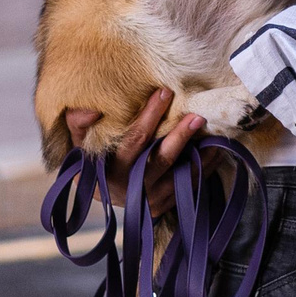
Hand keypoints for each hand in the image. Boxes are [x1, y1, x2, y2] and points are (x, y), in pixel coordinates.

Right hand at [66, 88, 203, 219]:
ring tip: (215, 135)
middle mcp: (134, 187)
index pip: (134, 140)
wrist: (103, 199)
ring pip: (181, 176)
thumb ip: (78, 125)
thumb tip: (91, 108)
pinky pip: (190, 187)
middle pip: (162, 159)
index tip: (164, 92)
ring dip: (199, 155)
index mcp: (112, 170)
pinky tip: (217, 151)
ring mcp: (153, 199)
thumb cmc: (92, 164)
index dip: (149, 116)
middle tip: (197, 115)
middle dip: (180, 136)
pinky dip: (205, 169)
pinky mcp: (167, 205)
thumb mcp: (78, 146)